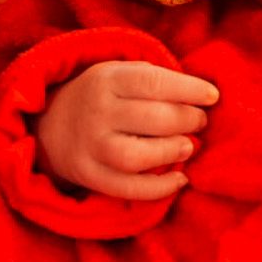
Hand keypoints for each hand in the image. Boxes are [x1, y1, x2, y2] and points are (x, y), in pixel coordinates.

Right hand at [35, 61, 220, 201]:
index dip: (189, 89)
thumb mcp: (116, 73)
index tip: (212, 96)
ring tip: (189, 146)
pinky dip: (160, 188)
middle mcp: (96, 112)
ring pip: (139, 156)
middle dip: (188, 120)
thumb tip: (201, 95)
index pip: (153, 82)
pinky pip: (129, 188)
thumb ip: (152, 78)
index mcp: (105, 79)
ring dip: (173, 152)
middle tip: (200, 122)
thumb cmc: (101, 97)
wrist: (48, 126)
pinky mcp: (89, 175)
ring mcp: (91, 146)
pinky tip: (180, 178)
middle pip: (153, 119)